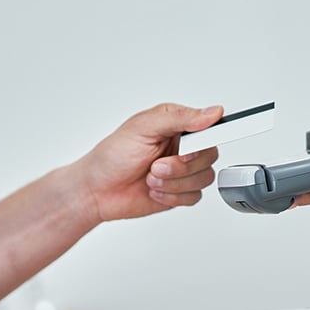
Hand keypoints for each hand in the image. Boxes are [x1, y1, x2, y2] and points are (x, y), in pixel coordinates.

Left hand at [77, 103, 223, 220]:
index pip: (210, 127)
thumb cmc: (112, 156)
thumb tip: (212, 112)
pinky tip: (154, 190)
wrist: (97, 191)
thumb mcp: (143, 127)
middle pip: (209, 156)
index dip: (206, 140)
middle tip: (157, 166)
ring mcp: (183, 171)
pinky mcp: (181, 192)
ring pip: (204, 178)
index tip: (189, 151)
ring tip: (151, 178)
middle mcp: (183, 147)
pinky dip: (172, 196)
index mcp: (177, 125)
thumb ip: (180, 118)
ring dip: (175, 182)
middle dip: (181, 166)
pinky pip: (194, 197)